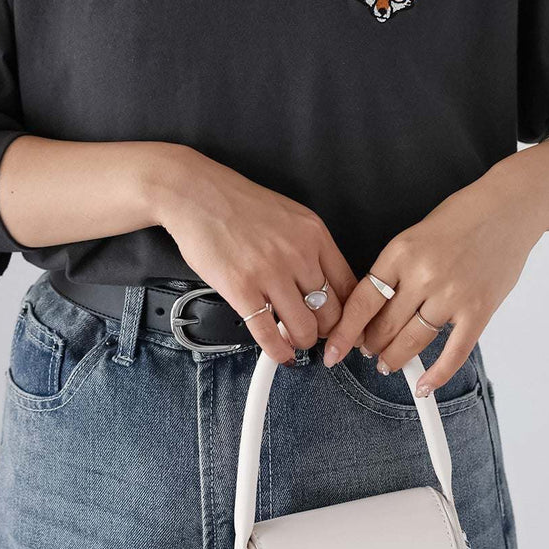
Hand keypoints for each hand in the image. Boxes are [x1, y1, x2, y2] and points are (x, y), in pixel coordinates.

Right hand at [156, 147, 359, 365]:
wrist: (198, 195)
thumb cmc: (240, 205)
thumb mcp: (291, 217)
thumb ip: (311, 248)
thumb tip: (326, 284)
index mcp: (314, 235)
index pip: (348, 287)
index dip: (350, 314)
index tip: (345, 325)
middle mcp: (298, 254)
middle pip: (331, 312)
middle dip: (326, 332)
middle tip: (317, 334)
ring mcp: (270, 273)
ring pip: (304, 328)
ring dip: (301, 342)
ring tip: (295, 340)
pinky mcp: (241, 289)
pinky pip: (268, 333)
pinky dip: (278, 351)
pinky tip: (279, 352)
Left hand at [320, 172, 545, 395]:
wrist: (508, 208)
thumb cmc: (462, 216)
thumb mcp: (415, 233)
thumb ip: (396, 269)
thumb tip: (375, 306)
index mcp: (401, 252)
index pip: (364, 300)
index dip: (346, 330)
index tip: (335, 347)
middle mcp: (423, 275)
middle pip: (385, 325)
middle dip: (371, 345)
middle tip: (366, 351)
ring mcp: (452, 295)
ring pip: (413, 340)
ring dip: (396, 358)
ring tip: (387, 363)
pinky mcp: (479, 310)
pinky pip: (454, 352)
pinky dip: (438, 374)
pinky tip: (424, 384)